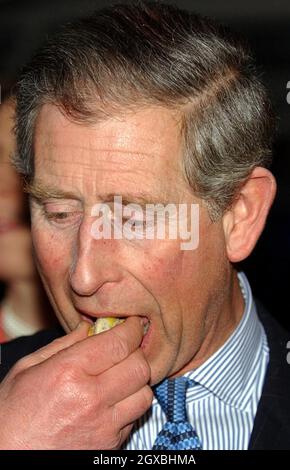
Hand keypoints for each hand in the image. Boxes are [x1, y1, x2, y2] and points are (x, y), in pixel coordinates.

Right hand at [0, 317, 151, 448]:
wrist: (7, 457)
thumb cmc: (12, 414)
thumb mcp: (27, 369)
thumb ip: (63, 345)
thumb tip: (88, 327)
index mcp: (69, 372)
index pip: (119, 343)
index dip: (131, 329)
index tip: (131, 324)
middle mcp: (91, 398)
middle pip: (139, 366)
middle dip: (137, 351)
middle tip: (126, 347)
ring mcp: (103, 425)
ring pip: (144, 394)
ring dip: (137, 380)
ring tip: (121, 375)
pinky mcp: (109, 445)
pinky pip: (134, 417)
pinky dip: (129, 404)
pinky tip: (112, 399)